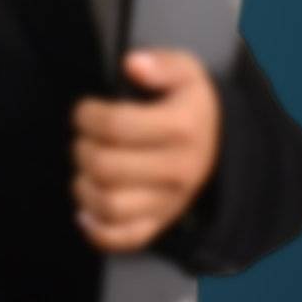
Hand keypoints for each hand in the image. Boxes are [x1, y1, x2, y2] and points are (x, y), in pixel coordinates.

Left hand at [69, 48, 221, 252]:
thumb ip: (160, 64)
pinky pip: (123, 238)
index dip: (87, 115)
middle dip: (82, 147)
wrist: (219, 145)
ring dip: (82, 186)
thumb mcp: (185, 71)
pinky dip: (96, 229)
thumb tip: (132, 65)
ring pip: (110, 206)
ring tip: (85, 167)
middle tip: (84, 138)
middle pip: (106, 167)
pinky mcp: (160, 223)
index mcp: (182, 128)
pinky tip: (84, 209)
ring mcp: (169, 202)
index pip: (118, 126)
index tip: (85, 110)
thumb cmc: (189, 104)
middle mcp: (177, 169)